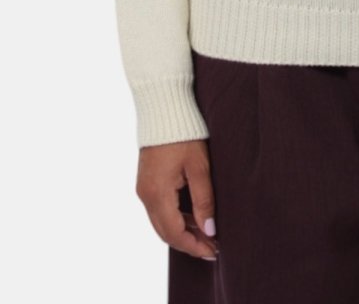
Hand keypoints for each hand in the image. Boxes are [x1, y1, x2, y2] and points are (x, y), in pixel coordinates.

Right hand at [136, 139, 219, 259]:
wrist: (164, 107)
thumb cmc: (185, 134)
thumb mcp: (199, 166)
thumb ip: (204, 200)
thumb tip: (210, 230)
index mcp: (157, 193)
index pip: (174, 233)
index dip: (194, 246)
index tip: (214, 252)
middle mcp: (145, 195)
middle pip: (165, 232)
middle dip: (189, 243)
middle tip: (213, 249)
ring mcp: (144, 189)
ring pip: (162, 222)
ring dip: (183, 231)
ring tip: (207, 236)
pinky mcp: (146, 182)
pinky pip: (159, 210)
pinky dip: (176, 218)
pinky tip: (194, 219)